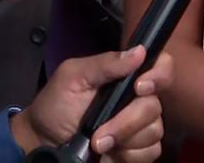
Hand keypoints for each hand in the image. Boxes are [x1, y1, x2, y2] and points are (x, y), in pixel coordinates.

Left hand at [11, 46, 172, 161]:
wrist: (44, 143)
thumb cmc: (55, 104)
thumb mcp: (73, 77)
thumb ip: (104, 64)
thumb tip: (139, 51)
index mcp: (124, 76)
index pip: (160, 66)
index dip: (159, 74)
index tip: (140, 86)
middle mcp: (137, 98)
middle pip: (154, 106)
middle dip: (126, 122)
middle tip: (98, 132)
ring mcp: (140, 125)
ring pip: (154, 131)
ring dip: (124, 140)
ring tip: (98, 143)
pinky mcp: (139, 150)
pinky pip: (151, 151)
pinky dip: (130, 155)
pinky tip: (110, 153)